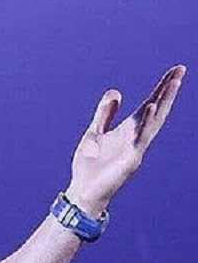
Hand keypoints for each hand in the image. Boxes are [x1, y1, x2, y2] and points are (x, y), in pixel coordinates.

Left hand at [66, 64, 184, 215]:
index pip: (149, 104)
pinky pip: (140, 139)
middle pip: (157, 109)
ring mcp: (135, 148)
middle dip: (168, 91)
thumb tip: (116, 91)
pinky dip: (145, 123)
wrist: (82, 192)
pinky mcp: (130, 160)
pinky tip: (151, 107)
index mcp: (129, 130)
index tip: (175, 70)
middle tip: (180, 71)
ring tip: (173, 83)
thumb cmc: (89, 166)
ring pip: (153, 122)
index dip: (161, 88)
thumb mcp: (95, 133)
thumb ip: (105, 114)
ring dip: (163, 102)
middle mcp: (136, 137)